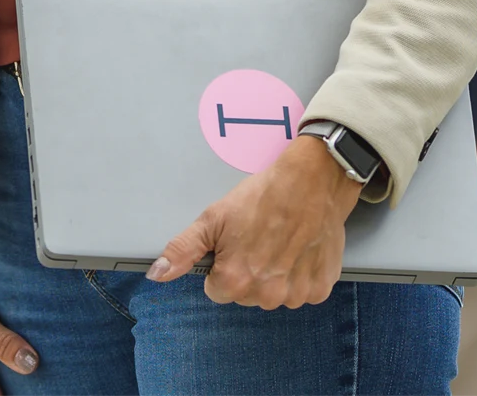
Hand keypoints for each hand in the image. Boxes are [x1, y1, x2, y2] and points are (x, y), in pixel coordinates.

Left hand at [150, 133, 362, 308]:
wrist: (311, 181)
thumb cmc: (262, 196)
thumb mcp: (213, 218)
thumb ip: (182, 250)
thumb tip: (156, 275)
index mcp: (235, 281)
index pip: (217, 290)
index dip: (223, 266)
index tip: (235, 245)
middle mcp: (266, 295)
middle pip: (246, 295)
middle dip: (249, 273)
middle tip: (258, 240)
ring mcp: (296, 295)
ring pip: (274, 295)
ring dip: (276, 276)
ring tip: (281, 243)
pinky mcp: (320, 289)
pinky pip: (302, 293)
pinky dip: (300, 275)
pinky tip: (299, 250)